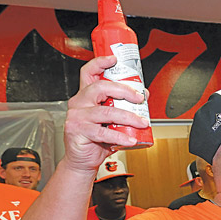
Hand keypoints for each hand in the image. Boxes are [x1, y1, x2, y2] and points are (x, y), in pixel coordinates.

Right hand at [63, 56, 149, 173]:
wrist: (82, 161)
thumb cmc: (96, 140)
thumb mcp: (112, 120)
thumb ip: (124, 106)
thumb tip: (144, 94)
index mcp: (85, 96)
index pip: (89, 73)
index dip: (100, 63)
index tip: (114, 59)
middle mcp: (79, 103)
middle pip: (100, 87)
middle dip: (123, 90)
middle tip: (139, 98)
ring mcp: (77, 117)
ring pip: (105, 112)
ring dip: (128, 117)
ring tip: (141, 122)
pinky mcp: (78, 131)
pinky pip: (103, 133)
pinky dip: (120, 137)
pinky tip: (131, 140)